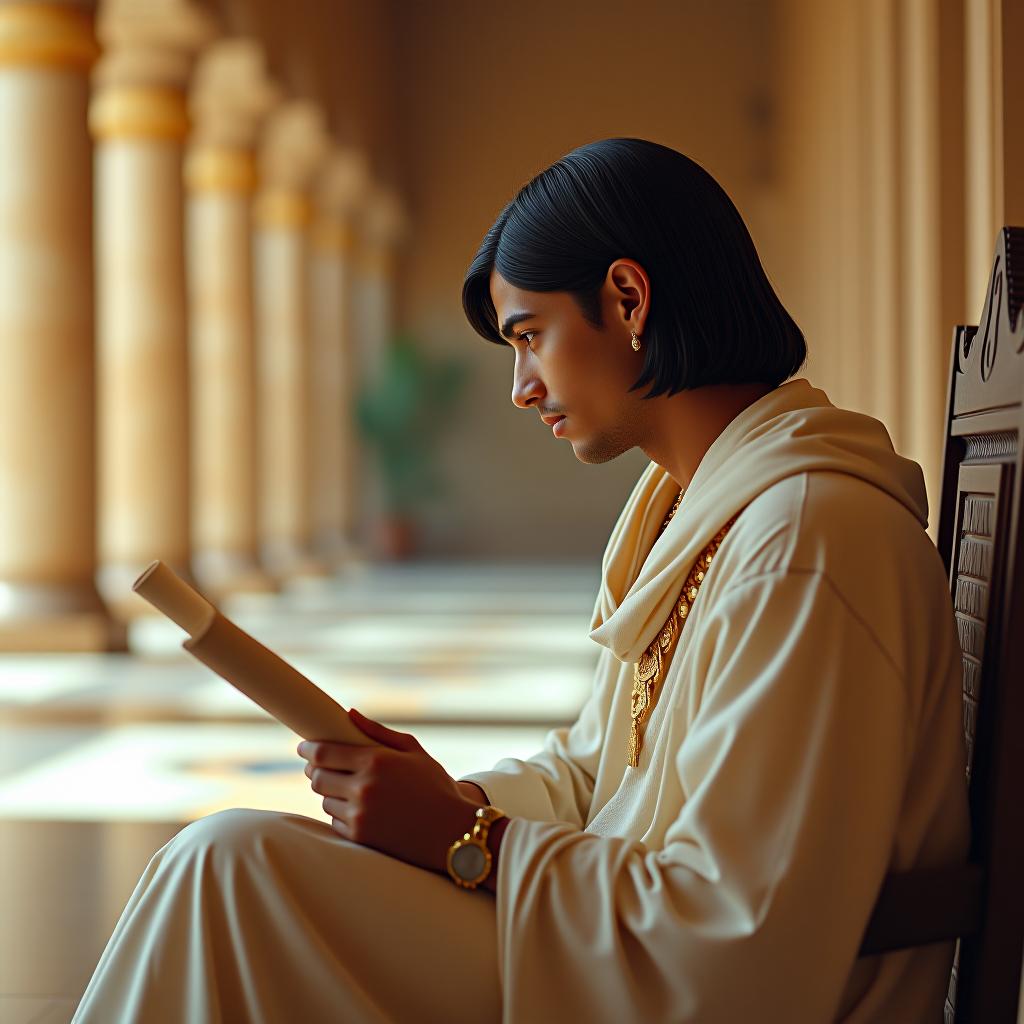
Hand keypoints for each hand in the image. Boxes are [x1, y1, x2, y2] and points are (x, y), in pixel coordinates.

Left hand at [296, 708, 481, 873]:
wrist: (452, 831)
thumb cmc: (436, 786)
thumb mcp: (414, 751)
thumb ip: (378, 731)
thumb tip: (350, 713)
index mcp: (375, 761)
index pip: (324, 753)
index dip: (308, 749)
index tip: (303, 747)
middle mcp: (363, 788)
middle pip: (317, 777)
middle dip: (316, 770)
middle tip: (321, 766)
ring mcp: (360, 815)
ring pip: (325, 800)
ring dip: (330, 792)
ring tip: (348, 788)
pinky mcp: (360, 837)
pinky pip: (335, 821)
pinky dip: (341, 813)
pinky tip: (359, 808)